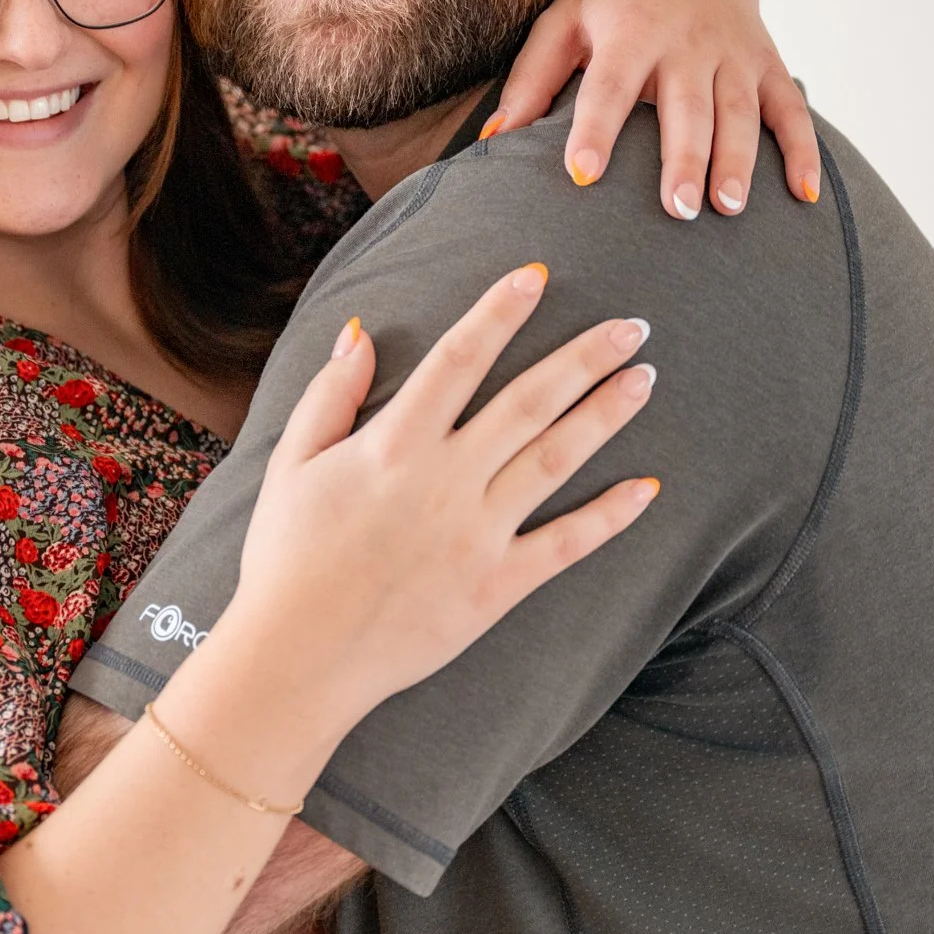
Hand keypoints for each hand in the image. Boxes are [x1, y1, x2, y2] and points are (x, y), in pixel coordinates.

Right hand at [224, 265, 658, 741]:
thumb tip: (360, 332)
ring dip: (606, 415)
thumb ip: (330, 395)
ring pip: (556, 459)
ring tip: (645, 379)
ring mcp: (478, 535)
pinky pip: (565, 545)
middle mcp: (445, 481)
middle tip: (633, 325)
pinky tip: (647, 487)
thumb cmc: (286, 560)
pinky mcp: (496, 587)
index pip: (459, 359)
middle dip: (584, 357)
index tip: (537, 275)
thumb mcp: (291, 466)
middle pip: (529, 401)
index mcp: (394, 445)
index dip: (499, 312)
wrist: (299, 658)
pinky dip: (609, 515)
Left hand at [483, 0, 820, 218]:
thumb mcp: (563, 20)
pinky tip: (803, 196)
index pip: (609, 84)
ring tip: (726, 208)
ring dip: (738, 160)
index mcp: (629, 30)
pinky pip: (791, 109)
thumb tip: (492, 142)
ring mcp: (732, 53)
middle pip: (686, 105)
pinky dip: (803, 150)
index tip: (582, 174)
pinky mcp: (766, 62)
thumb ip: (531, 80)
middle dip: (685, 157)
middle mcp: (686, 41)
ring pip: (741, 111)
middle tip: (679, 209)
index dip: (595, 128)